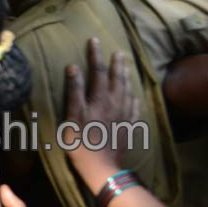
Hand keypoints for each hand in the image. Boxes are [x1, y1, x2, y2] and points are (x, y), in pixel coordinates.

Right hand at [62, 38, 140, 186]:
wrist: (101, 166)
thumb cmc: (81, 141)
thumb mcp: (72, 115)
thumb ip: (74, 91)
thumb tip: (73, 67)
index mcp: (99, 99)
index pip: (97, 71)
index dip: (95, 55)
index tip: (94, 40)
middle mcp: (114, 103)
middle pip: (116, 78)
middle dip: (115, 63)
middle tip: (117, 51)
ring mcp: (124, 115)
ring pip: (127, 90)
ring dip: (126, 76)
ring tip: (126, 66)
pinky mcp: (128, 126)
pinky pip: (134, 108)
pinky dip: (134, 98)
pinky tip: (134, 95)